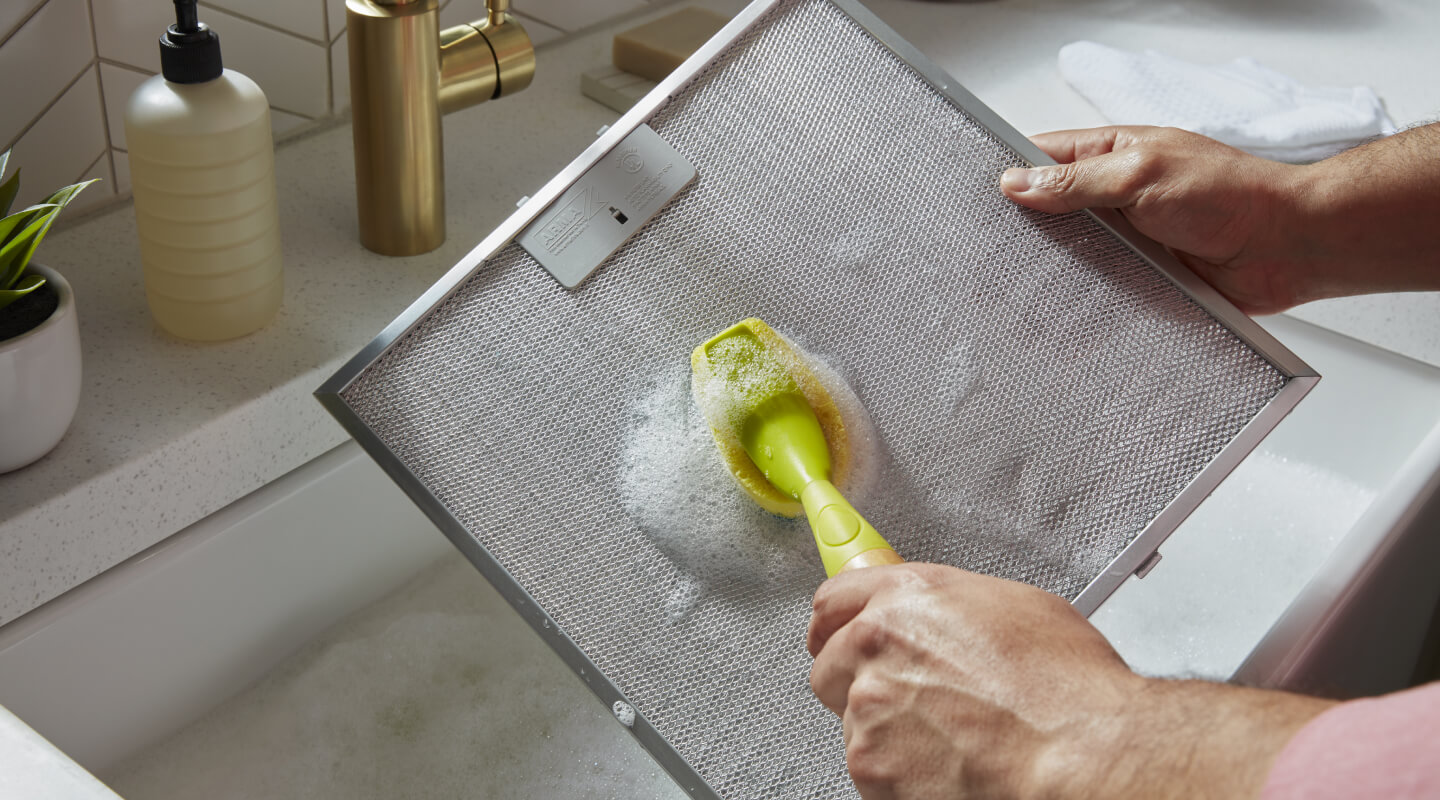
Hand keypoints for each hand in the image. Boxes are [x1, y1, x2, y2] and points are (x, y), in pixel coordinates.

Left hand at [807, 563, 1334, 798]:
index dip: (836, 621)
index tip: (836, 633)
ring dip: (884, 727)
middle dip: (855, 678)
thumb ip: (949, 605)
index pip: (833, 600)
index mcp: (908, 597)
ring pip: (851, 719)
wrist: (1079, 751)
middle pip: (828, 662)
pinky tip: (946, 763)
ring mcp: (868, 707)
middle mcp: (876, 644)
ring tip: (948, 735)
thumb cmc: (1066, 686)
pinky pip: (871, 766)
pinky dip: (897, 770)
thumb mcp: (1012, 606)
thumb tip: (938, 615)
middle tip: (906, 696)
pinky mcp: (871, 765)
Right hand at [1000, 123, 1439, 312]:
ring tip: (1009, 286)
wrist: (1284, 248)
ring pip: (1068, 255)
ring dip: (1050, 268)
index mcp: (1112, 156)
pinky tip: (1056, 312)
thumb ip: (1077, 181)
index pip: (1042, 157)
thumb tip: (1017, 182)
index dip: (1008, 173)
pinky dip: (1080, 300)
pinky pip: (1096, 289)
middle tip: (984, 249)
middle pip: (1048, 211)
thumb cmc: (1231, 195)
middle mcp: (1113, 197)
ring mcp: (1124, 240)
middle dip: (1021, 228)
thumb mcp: (1141, 174)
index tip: (977, 196)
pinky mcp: (1138, 279)